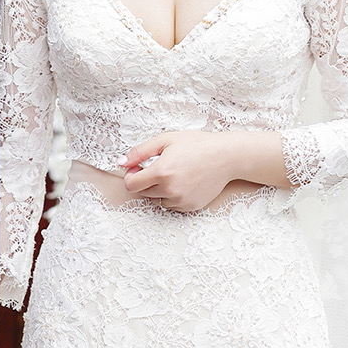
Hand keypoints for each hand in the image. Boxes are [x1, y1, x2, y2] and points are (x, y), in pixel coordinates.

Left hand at [120, 130, 246, 212]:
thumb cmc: (197, 144)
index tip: (138, 168)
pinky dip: (173, 196)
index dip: (131, 175)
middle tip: (160, 167)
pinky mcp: (190, 207)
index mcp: (161, 172)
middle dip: (145, 181)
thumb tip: (121, 163)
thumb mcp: (166, 140)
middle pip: (143, 193)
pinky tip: (184, 182)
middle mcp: (170, 189)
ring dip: (160, 190)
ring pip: (157, 200)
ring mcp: (181, 200)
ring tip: (175, 174)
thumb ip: (140, 152)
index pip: (131, 184)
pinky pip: (172, 205)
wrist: (226, 156)